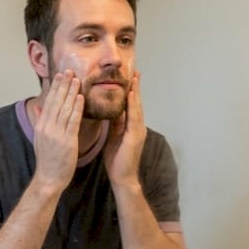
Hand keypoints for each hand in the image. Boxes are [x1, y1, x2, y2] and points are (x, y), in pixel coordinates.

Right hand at [32, 71, 84, 190]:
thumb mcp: (39, 138)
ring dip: (71, 92)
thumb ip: (40, 120)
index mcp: (41, 125)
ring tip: (77, 79)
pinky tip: (81, 97)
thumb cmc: (48, 160)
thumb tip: (37, 106)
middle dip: (63, 85)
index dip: (55, 87)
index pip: (49, 102)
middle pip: (56, 101)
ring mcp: (56, 134)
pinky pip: (72, 121)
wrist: (49, 178)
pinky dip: (77, 108)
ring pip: (64, 108)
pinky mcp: (67, 141)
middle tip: (69, 70)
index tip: (60, 75)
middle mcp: (47, 127)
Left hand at [104, 71, 146, 186]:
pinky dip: (133, 105)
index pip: (131, 106)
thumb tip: (110, 110)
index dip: (131, 92)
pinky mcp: (135, 137)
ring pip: (137, 108)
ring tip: (134, 78)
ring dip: (136, 93)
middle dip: (136, 87)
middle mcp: (138, 127)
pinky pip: (134, 117)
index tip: (130, 78)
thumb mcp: (113, 137)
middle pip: (136, 103)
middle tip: (135, 71)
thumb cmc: (117, 160)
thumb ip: (114, 124)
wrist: (122, 177)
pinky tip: (130, 95)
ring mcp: (138, 131)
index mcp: (131, 127)